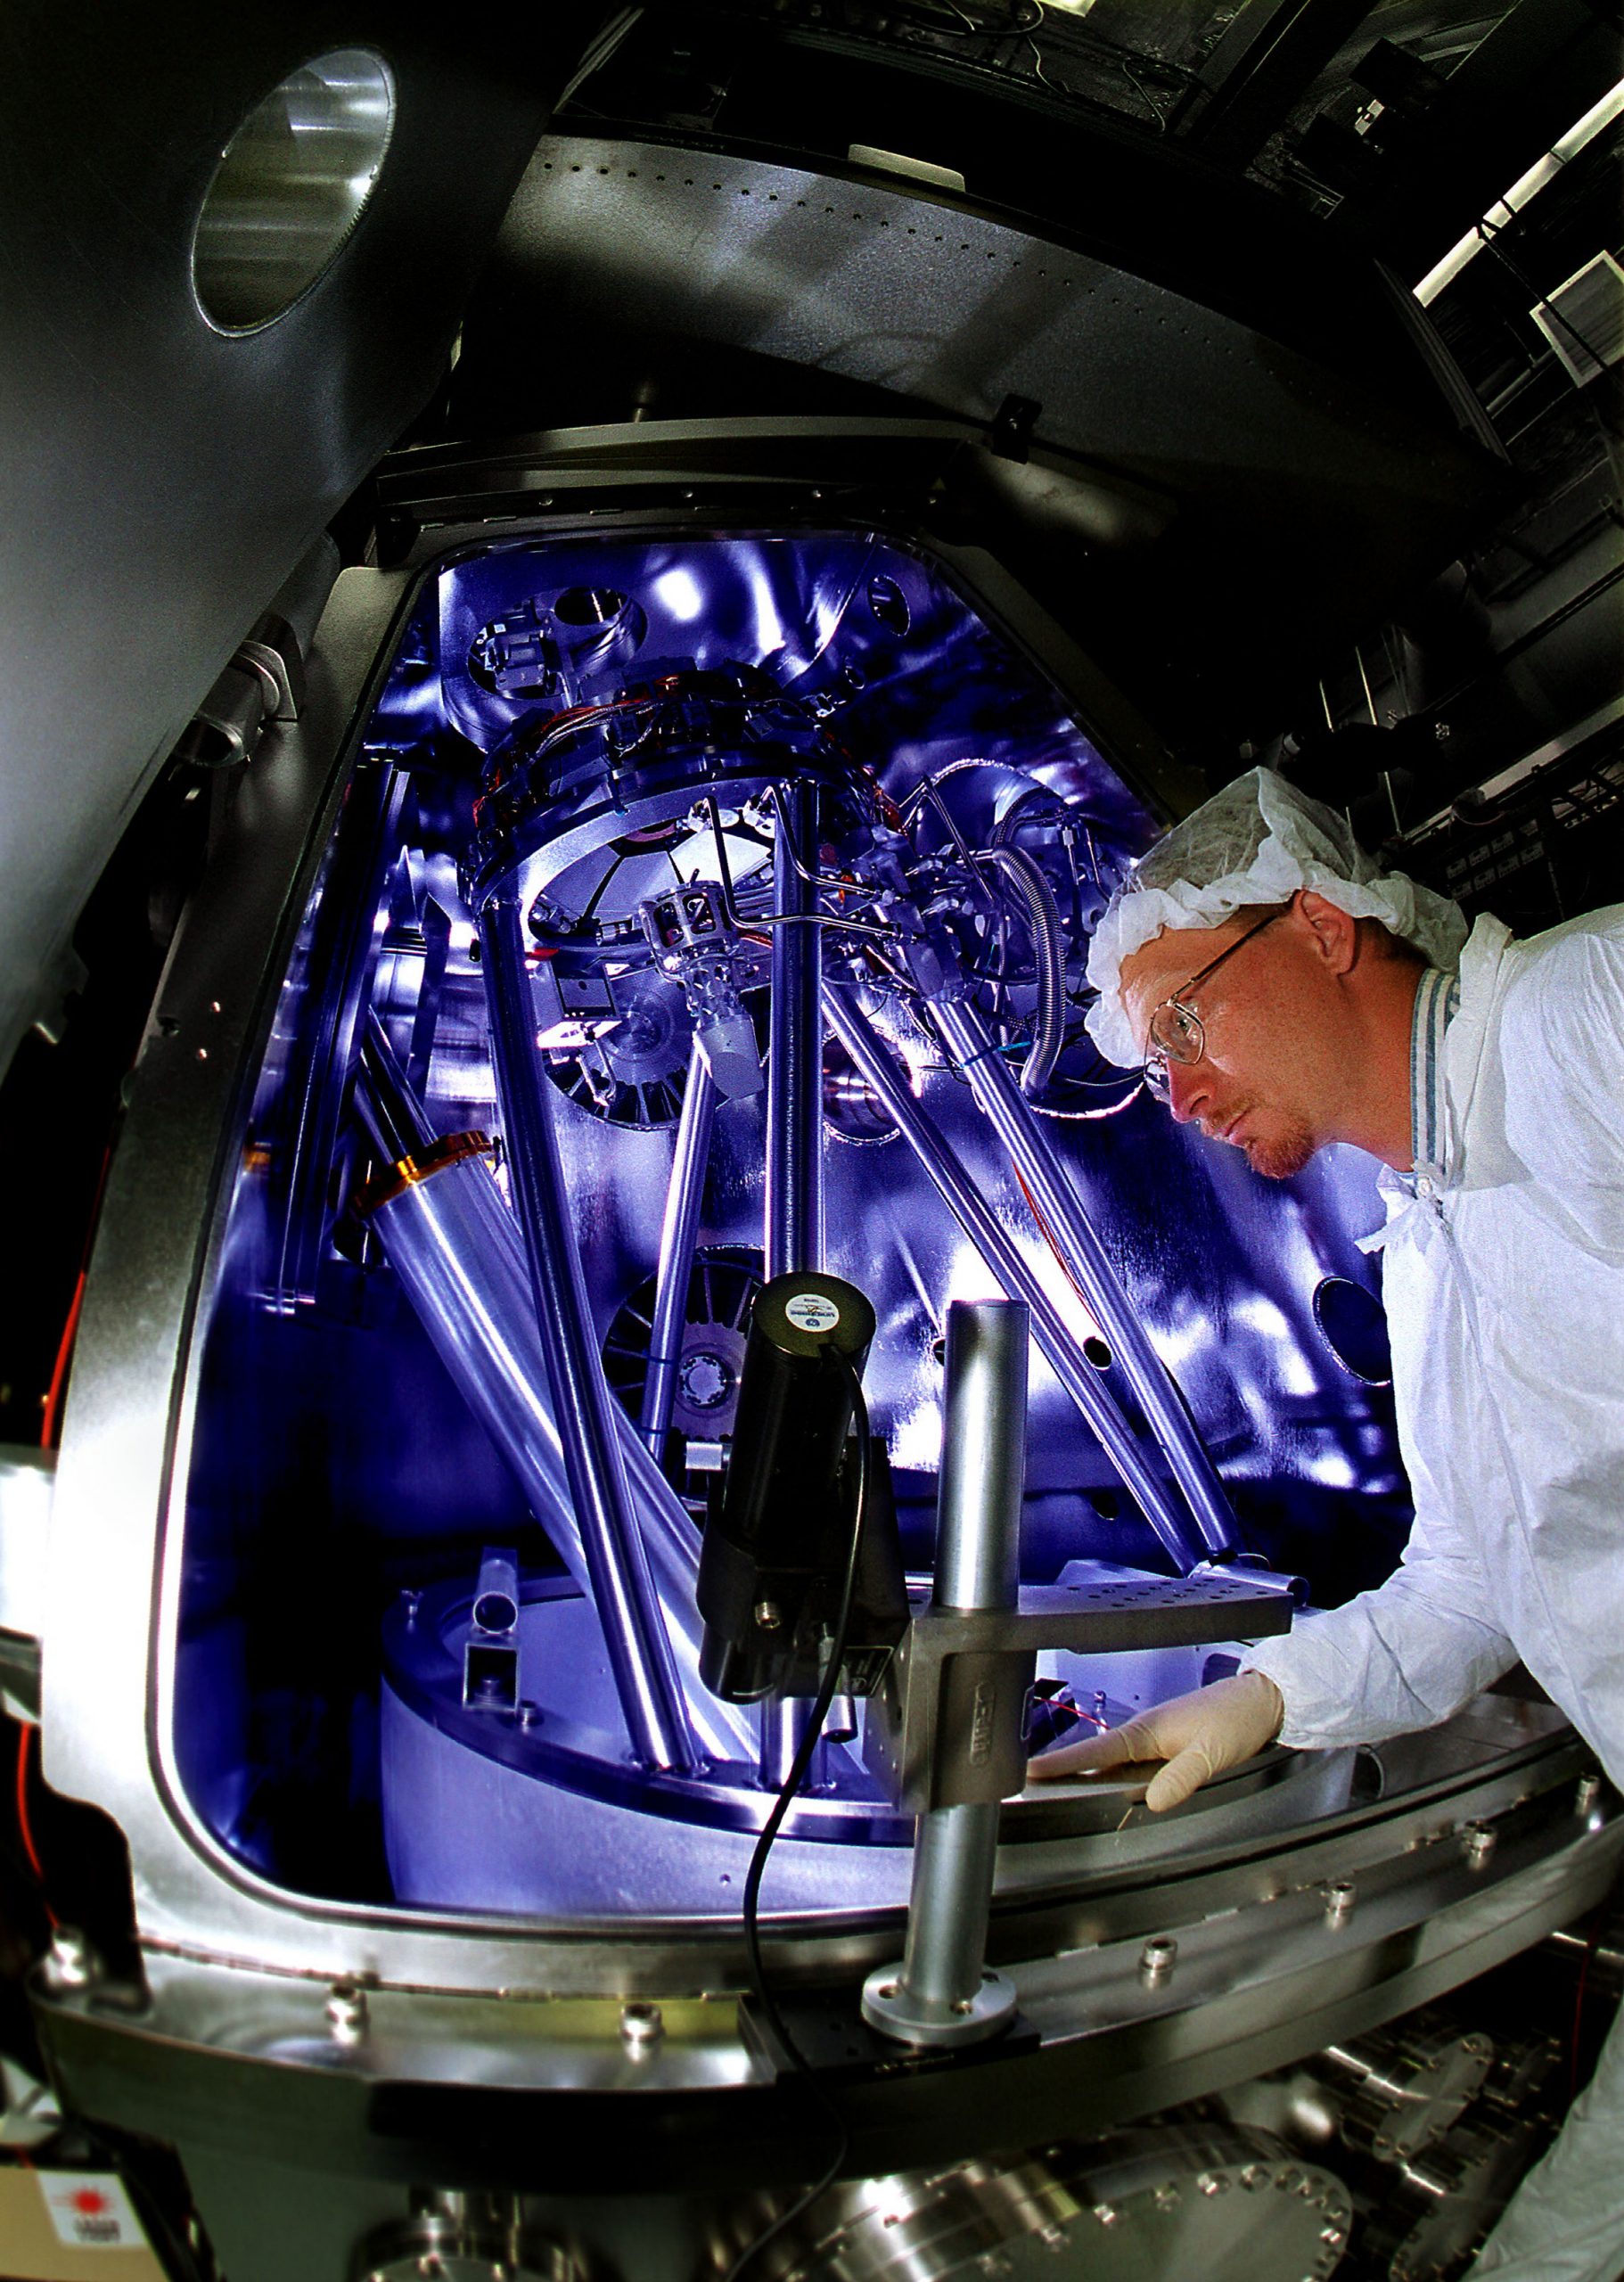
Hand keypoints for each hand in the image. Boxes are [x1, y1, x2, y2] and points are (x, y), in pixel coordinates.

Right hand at [1025, 1672, 1284, 1811]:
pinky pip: (1131, 1761)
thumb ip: (1180, 1777)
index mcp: (1148, 1731)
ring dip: (1088, 1771)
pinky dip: (1114, 1772)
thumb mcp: (1210, 1754)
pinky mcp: (1167, 1743)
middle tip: (1032, 1784)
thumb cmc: (1237, 1719)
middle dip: (1064, 1768)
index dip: (1063, 1763)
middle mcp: (1146, 1732)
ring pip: (1113, 1760)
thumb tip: (1152, 1802)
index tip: (1031, 1771)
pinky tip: (1110, 1786)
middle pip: (1097, 1756)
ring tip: (1059, 1787)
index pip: (1096, 1752)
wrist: (1262, 1700)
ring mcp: (1155, 1737)